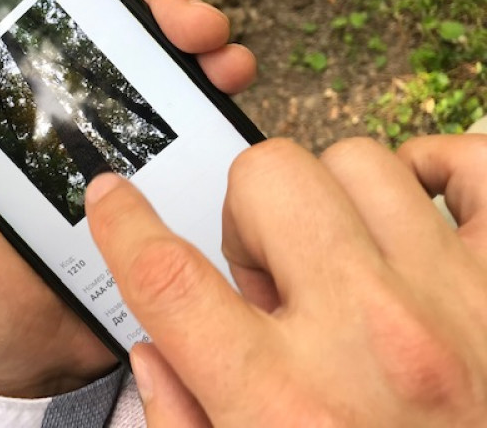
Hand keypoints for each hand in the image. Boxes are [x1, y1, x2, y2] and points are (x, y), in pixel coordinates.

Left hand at [0, 0, 256, 397]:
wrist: (34, 366)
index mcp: (7, 111)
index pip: (42, 24)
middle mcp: (66, 118)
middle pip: (115, 36)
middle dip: (154, 3)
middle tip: (177, 7)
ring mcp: (118, 150)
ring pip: (163, 72)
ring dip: (194, 41)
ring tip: (213, 45)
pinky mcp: (160, 187)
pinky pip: (193, 131)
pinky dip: (217, 95)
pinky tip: (231, 84)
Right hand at [86, 135, 486, 424]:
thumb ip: (187, 424)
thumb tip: (153, 351)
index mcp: (283, 407)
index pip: (167, 277)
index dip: (122, 222)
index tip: (112, 197)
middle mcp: (368, 343)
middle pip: (266, 179)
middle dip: (250, 210)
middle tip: (274, 265)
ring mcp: (453, 304)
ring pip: (359, 161)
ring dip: (334, 202)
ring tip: (347, 260)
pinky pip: (472, 166)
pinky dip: (438, 169)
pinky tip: (415, 212)